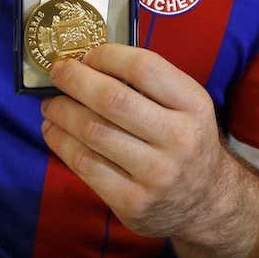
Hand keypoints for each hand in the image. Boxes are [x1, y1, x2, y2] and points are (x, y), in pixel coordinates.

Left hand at [39, 44, 258, 254]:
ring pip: (93, 132)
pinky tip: (54, 131)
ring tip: (51, 103)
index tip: (86, 54)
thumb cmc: (186, 141)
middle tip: (57, 71)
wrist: (207, 202)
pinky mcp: (133, 202)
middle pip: (112, 99)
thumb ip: (149, 84)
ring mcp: (156, 174)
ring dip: (61, 111)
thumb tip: (88, 62)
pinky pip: (85, 165)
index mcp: (194, 105)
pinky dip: (61, 142)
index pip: (144, 67)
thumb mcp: (186, 106)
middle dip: (75, 80)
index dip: (107, 56)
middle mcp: (179, 138)